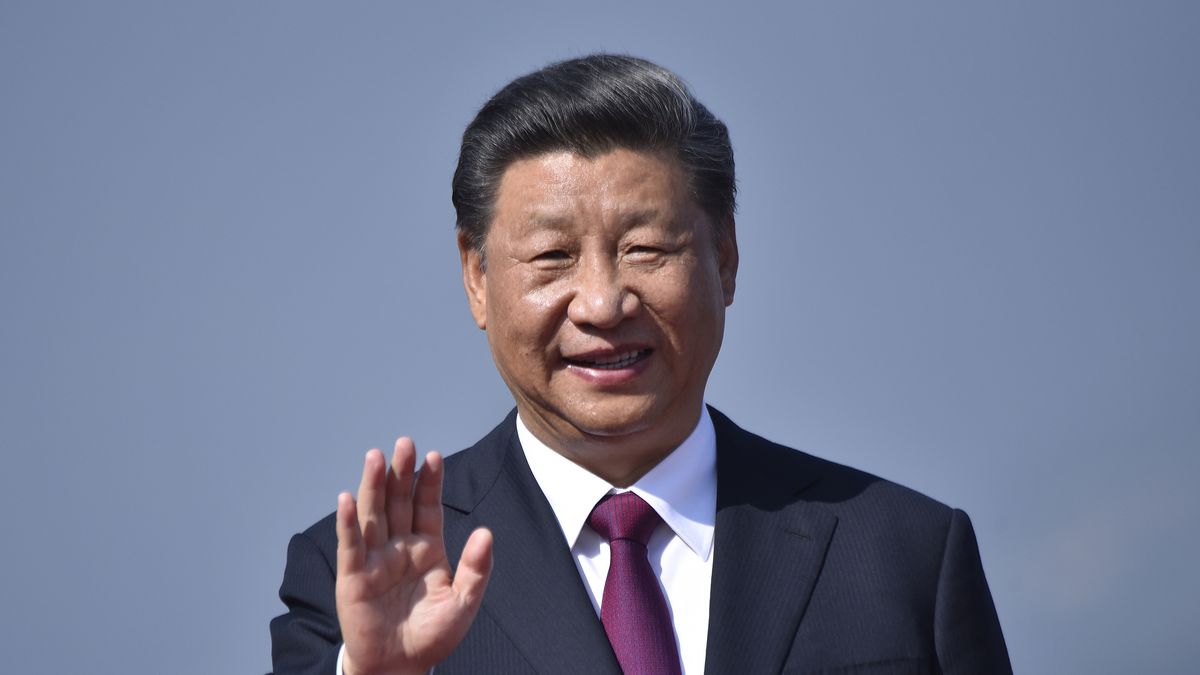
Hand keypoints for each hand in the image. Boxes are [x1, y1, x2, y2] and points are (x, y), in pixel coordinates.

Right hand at [335, 438, 493, 674]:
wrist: (400, 667)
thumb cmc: (432, 635)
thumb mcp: (463, 602)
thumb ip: (476, 568)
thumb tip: (486, 533)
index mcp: (427, 547)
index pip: (427, 505)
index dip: (429, 481)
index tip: (433, 456)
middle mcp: (399, 546)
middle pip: (399, 501)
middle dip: (401, 472)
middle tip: (404, 443)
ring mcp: (375, 559)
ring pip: (373, 514)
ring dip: (372, 485)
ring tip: (375, 456)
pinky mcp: (353, 577)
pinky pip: (351, 545)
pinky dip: (349, 523)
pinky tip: (347, 499)